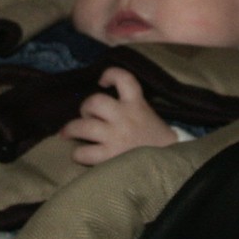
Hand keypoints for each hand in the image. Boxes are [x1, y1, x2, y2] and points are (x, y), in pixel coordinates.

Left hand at [60, 67, 176, 164]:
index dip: (110, 74)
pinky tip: (79, 154)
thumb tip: (101, 107)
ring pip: (83, 126)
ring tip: (68, 132)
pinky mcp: (111, 156)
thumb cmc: (156, 139)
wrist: (170, 163)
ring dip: (72, 128)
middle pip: (95, 102)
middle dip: (85, 107)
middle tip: (87, 116)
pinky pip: (85, 153)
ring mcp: (116, 137)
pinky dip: (78, 154)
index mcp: (136, 104)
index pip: (124, 78)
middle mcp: (125, 117)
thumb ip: (128, 107)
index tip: (102, 81)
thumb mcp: (147, 114)